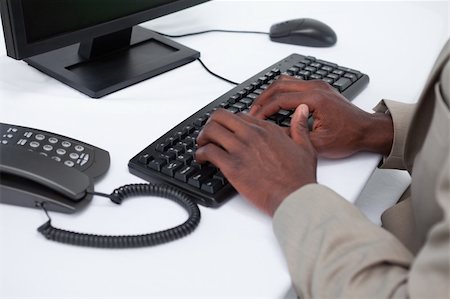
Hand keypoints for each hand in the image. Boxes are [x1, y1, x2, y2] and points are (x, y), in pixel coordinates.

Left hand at [195, 106, 316, 215]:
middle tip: (208, 135)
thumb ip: (299, 126)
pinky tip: (202, 159)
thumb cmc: (299, 178)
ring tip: (202, 146)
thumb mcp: (305, 147)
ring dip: (202, 137)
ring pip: (211, 131)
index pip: (239, 116)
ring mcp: (241, 149)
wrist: (294, 197)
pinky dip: (200, 154)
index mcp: (267, 129)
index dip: (229, 123)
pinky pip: (208, 152)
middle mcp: (252, 135)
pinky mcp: (232, 166)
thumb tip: (301, 110)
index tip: (226, 131)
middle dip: (211, 124)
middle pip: (220, 117)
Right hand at [250, 76, 393, 157]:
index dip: (263, 110)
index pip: (280, 100)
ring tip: (260, 107)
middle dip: (262, 98)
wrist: (367, 131)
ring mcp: (318, 85)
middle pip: (279, 85)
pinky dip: (281, 90)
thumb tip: (273, 132)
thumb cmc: (348, 137)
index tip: (254, 120)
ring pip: (286, 81)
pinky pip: (295, 82)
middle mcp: (316, 87)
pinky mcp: (320, 88)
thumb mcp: (318, 144)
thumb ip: (293, 135)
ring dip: (271, 92)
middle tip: (252, 112)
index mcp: (315, 99)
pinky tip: (276, 101)